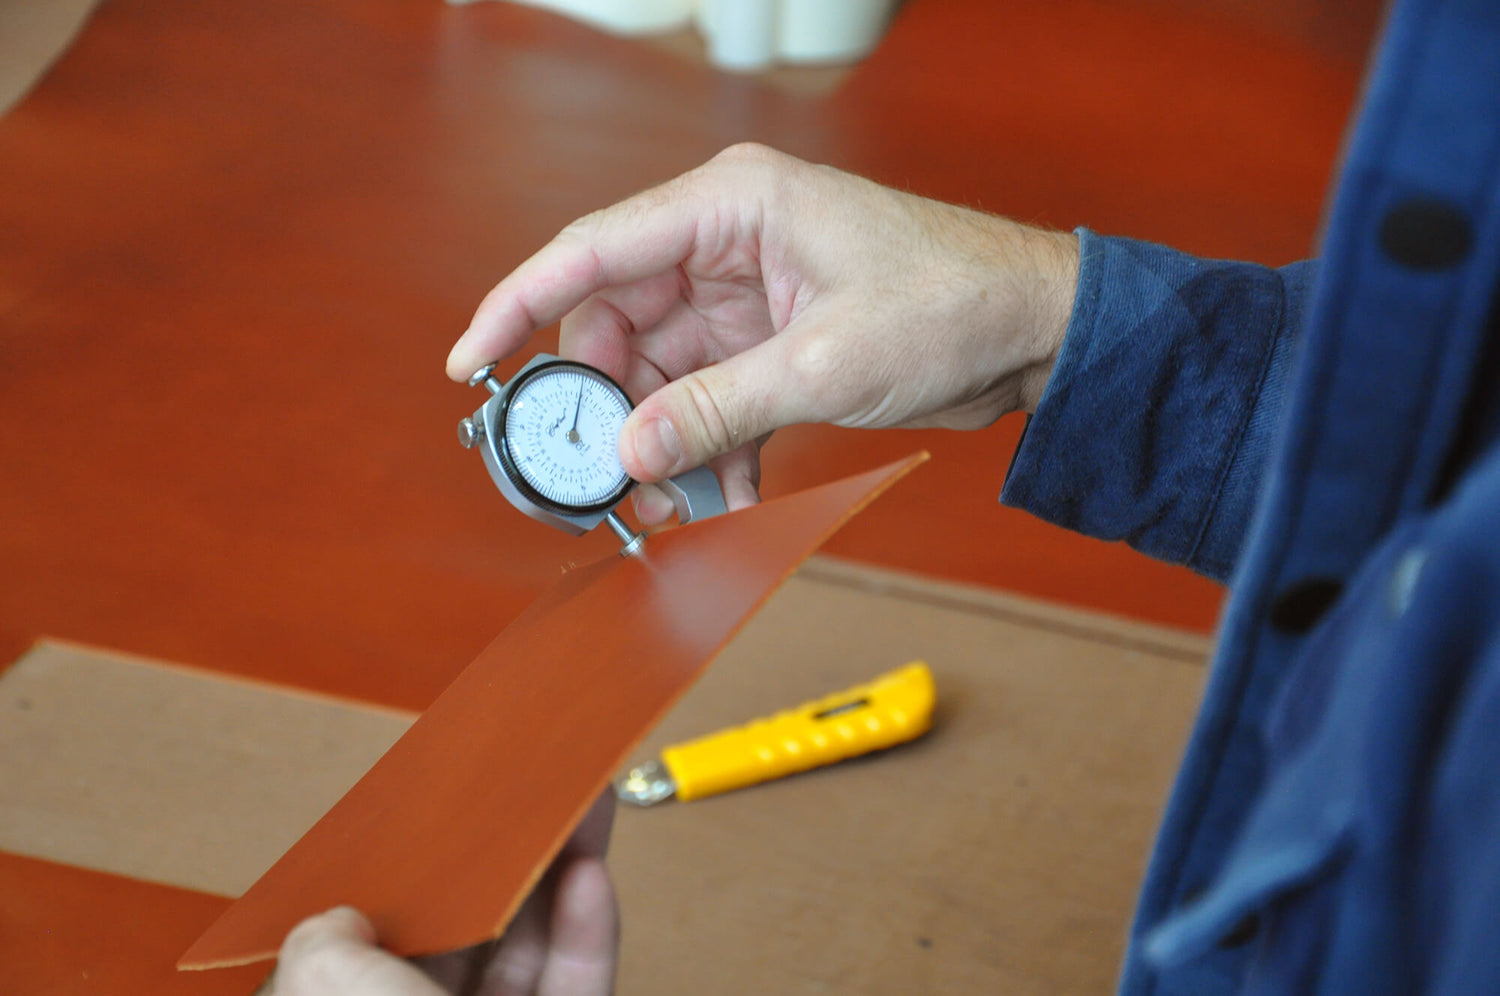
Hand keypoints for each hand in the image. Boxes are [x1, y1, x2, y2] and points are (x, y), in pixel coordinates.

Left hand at [272, 793, 618, 995]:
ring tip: (581, 807)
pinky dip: (584, 935)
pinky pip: (570, 985)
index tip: (432, 811)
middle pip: (459, 933)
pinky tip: (591, 880)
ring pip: (523, 954)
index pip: (364, 940)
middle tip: (531, 791)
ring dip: (556, 875)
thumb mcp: (331, 994)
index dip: (398, 872)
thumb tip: (342, 920)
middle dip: (497, 857)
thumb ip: (324, 943)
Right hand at [449, 143, 1077, 524]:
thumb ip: (715, 409)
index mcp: (731, 206)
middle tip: (599, 478)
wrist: (1036, 328)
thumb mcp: (822, 364)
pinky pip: (708, 399)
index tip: (470, 364)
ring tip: (674, 506)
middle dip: (605, 407)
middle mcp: (725, 242)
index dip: (518, 307)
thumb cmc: (952, 303)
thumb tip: (627, 450)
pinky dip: (709, 449)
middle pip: (618, 324)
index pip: (592, 249)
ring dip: (661, 442)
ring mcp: (744, 294)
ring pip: (660, 373)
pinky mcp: (768, 341)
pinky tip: (725, 497)